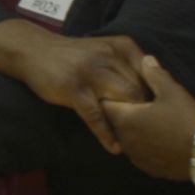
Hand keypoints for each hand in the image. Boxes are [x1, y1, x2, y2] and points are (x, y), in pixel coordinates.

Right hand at [5, 33, 147, 153]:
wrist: (33, 50)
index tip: (162, 114)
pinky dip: (107, 134)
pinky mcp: (74, 90)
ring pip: (123, 102)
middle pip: (140, 91)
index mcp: (122, 47)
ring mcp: (91, 74)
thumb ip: (128, 63)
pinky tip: (114, 147)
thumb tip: (157, 88)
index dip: (158, 97)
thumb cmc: (72, 54)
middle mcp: (109, 57)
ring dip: (130, 124)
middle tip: (150, 132)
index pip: (151, 75)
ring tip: (136, 142)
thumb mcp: (104, 49)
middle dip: (146, 113)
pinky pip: (96, 116)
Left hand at [101, 56, 194, 181]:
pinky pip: (139, 153)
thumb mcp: (172, 92)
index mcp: (124, 118)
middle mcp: (124, 139)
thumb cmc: (186, 120)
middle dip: (124, 114)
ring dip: (134, 131)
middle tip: (140, 107)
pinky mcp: (147, 168)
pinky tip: (158, 140)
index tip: (122, 92)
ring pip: (126, 139)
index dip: (112, 96)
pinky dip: (144, 146)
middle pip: (115, 122)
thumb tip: (145, 59)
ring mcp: (135, 156)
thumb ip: (155, 75)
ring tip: (151, 123)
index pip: (105, 104)